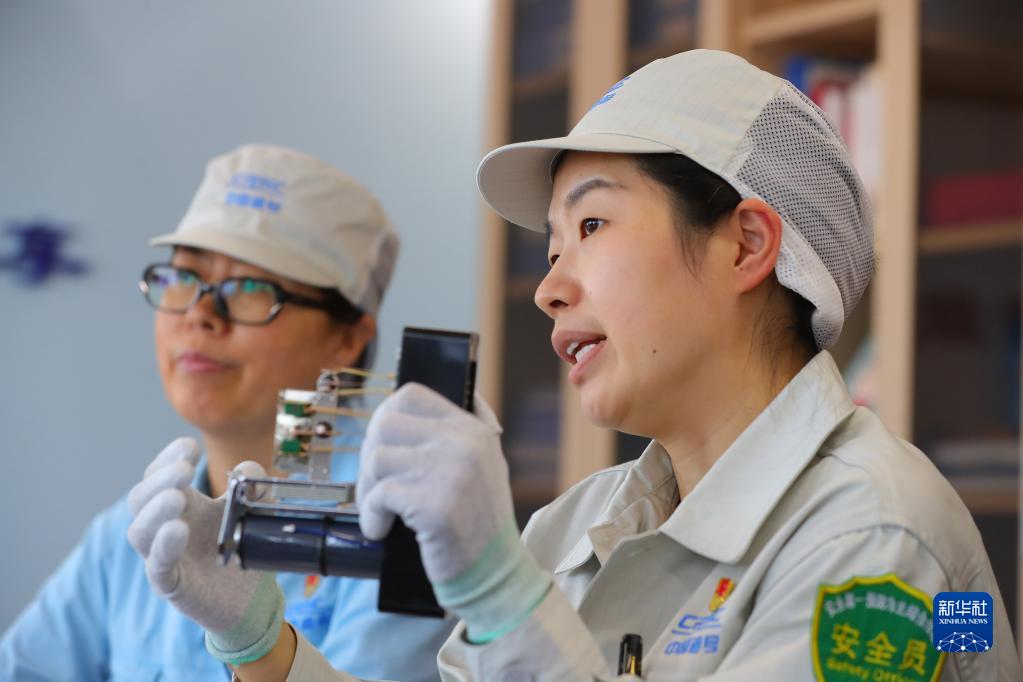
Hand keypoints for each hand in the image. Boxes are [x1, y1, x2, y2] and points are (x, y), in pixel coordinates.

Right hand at [126, 437, 283, 664]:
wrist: (250, 599)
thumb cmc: (239, 549)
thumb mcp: (247, 512)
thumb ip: (250, 488)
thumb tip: (248, 469)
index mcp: (181, 505)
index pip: (158, 476)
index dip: (167, 458)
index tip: (189, 447)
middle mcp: (164, 528)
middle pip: (141, 498)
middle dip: (159, 479)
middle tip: (185, 469)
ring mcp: (164, 557)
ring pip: (139, 532)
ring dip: (156, 510)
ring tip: (177, 497)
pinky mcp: (171, 585)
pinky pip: (157, 566)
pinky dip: (164, 547)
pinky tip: (178, 530)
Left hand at [357, 384, 549, 640]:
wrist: (497, 572)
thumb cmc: (478, 521)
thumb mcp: (482, 463)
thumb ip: (453, 433)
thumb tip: (402, 405)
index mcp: (472, 429)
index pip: (411, 395)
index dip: (386, 417)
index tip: (382, 446)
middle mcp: (463, 443)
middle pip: (385, 424)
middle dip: (370, 457)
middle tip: (376, 487)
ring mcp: (450, 472)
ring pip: (376, 458)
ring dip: (367, 489)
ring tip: (380, 511)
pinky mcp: (435, 505)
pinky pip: (378, 495)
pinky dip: (371, 516)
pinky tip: (381, 530)